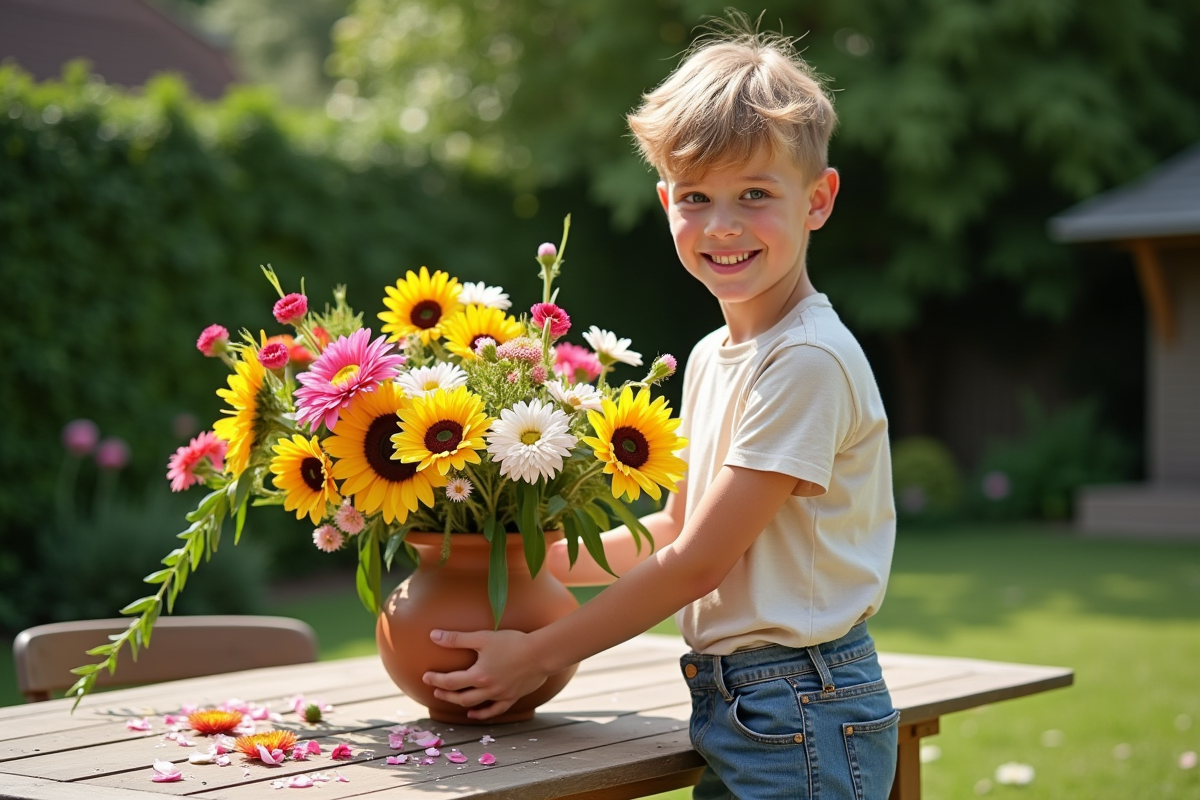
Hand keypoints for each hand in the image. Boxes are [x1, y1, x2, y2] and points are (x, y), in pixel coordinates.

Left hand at [422, 628, 548, 719]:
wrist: (541, 653)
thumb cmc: (512, 642)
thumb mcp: (483, 637)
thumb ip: (457, 639)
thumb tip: (433, 635)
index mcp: (479, 675)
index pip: (450, 681)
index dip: (436, 679)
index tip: (426, 677)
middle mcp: (487, 689)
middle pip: (460, 696)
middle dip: (445, 693)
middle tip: (435, 689)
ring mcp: (500, 695)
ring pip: (475, 704)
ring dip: (460, 703)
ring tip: (451, 699)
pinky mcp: (512, 697)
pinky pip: (495, 710)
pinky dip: (483, 713)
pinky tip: (474, 712)